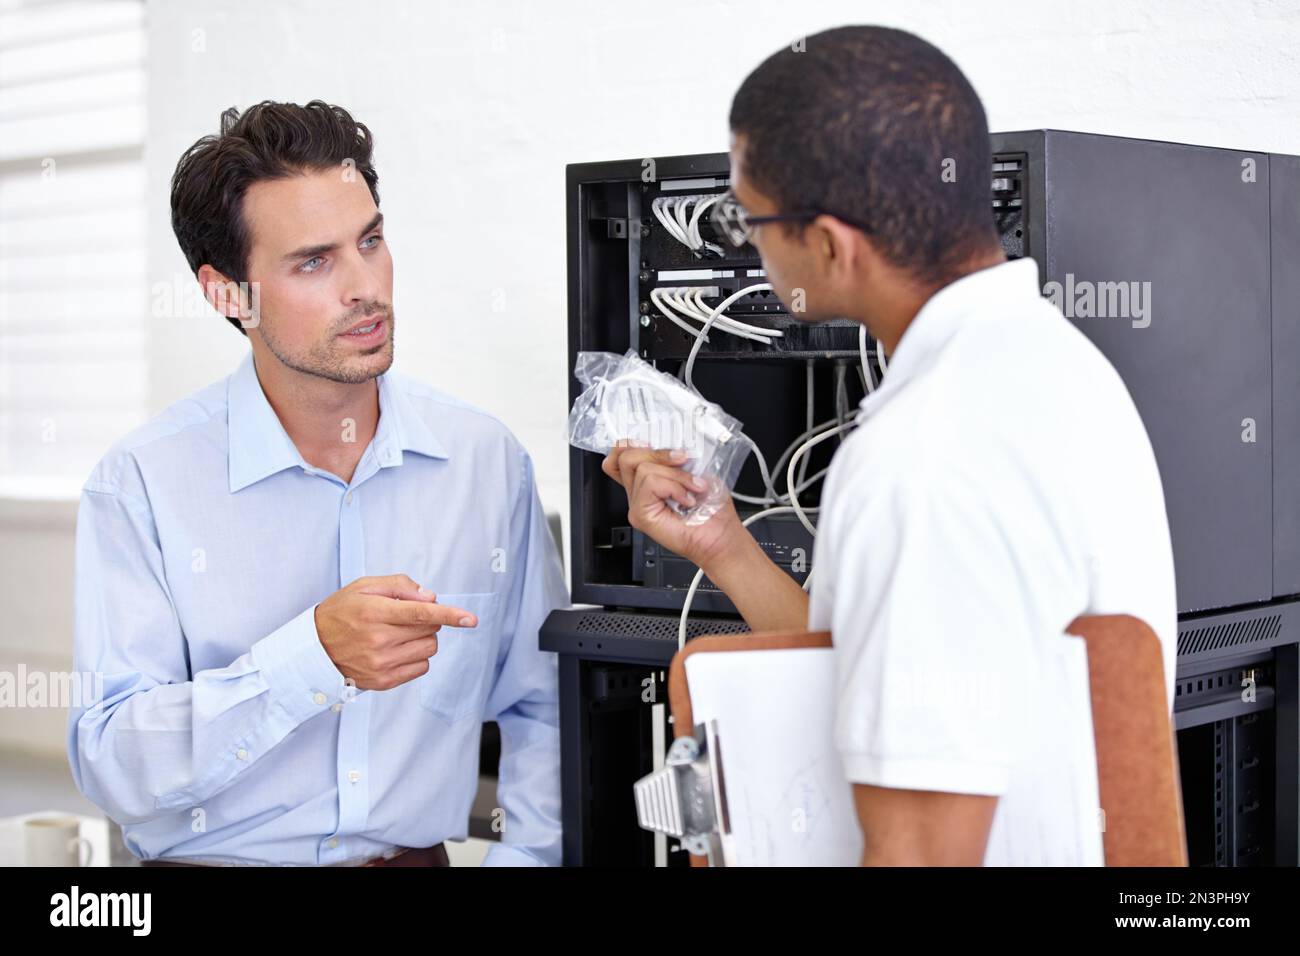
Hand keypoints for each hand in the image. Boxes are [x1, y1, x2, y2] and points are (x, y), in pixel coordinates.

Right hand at [313, 574, 477, 690]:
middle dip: (426, 620)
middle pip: (430, 630)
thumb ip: (401, 585)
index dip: (449, 615)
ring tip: (398, 635)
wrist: (315, 648)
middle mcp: (379, 640)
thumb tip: (431, 597)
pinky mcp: (383, 682)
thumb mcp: (365, 586)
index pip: (421, 613)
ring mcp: (381, 664)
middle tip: (404, 617)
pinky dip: (416, 657)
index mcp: (375, 612)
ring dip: (422, 639)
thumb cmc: (342, 612)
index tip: (470, 619)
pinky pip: (421, 668)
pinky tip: (396, 651)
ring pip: (429, 649)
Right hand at [600, 442, 750, 572]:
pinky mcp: (640, 515)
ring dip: (676, 475)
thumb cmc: (712, 510)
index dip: (630, 444)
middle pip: (625, 456)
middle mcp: (638, 493)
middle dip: (658, 453)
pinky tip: (687, 499)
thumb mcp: (695, 471)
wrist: (721, 537)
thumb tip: (670, 445)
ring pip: (642, 468)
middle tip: (682, 460)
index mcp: (647, 482)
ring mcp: (637, 505)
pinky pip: (650, 483)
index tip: (654, 444)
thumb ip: (674, 457)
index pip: (618, 455)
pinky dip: (674, 487)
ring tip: (692, 488)